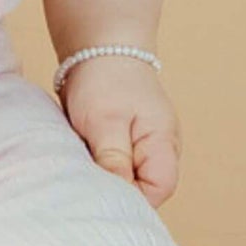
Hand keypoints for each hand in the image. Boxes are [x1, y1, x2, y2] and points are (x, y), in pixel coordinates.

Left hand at [57, 55, 181, 208]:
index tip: (102, 190)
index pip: (159, 190)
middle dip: (114, 188)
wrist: (97, 45)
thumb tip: (119, 199)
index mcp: (163, 144)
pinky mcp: (122, 142)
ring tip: (83, 157)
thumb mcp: (105, 121)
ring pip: (124, 178)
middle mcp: (157, 149)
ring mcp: (141, 146)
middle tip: (86, 175)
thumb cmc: (104, 78)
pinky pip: (112, 165)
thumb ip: (114, 161)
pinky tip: (81, 153)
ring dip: (102, 174)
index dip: (134, 198)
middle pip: (142, 188)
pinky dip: (96, 163)